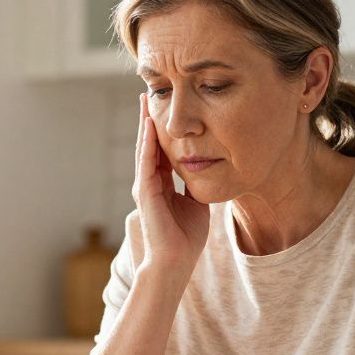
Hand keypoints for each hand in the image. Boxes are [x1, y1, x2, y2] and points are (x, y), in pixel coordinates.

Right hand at [132, 93, 209, 271]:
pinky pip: (146, 161)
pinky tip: (150, 124)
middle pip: (150, 143)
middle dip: (149, 119)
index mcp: (162, 184)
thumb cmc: (186, 238)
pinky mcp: (146, 192)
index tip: (166, 107)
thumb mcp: (197, 204)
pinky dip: (148, 142)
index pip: (162, 150)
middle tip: (148, 93)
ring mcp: (145, 186)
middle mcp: (150, 182)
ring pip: (145, 148)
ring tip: (145, 100)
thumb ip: (197, 186)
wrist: (175, 261)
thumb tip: (209, 168)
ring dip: (145, 124)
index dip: (164, 129)